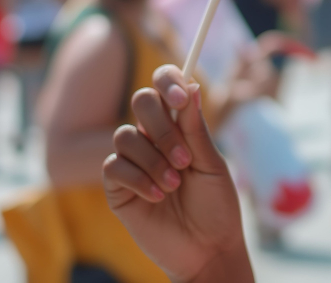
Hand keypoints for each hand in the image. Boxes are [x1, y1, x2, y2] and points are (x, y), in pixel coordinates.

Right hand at [102, 65, 252, 282]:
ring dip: (153, 159)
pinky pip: (114, 166)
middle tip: (185, 157)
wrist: (208, 249)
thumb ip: (196, 129)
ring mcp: (133, 161)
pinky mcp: (118, 188)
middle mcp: (153, 138)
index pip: (165, 87)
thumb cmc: (216, 205)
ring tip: (175, 184)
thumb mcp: (211, 163)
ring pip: (125, 135)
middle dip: (161, 126)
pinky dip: (139, 178)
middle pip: (141, 101)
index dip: (169, 81)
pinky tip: (159, 196)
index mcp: (180, 126)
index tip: (182, 96)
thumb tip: (193, 88)